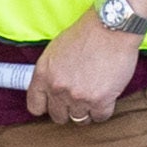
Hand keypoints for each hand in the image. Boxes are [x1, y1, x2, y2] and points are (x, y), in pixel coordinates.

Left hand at [27, 10, 143, 124]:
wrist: (112, 26)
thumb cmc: (87, 33)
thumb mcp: (56, 49)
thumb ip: (50, 72)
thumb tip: (49, 88)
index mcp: (43, 74)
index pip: (35, 106)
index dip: (46, 106)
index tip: (54, 104)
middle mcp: (58, 88)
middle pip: (58, 116)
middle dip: (68, 109)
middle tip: (79, 98)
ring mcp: (78, 96)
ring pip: (80, 119)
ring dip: (87, 110)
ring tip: (94, 94)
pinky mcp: (100, 100)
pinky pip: (100, 117)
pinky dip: (104, 110)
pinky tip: (107, 97)